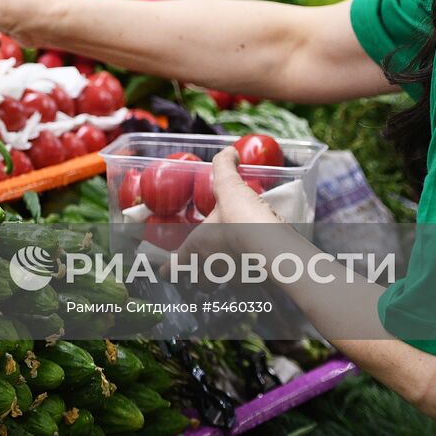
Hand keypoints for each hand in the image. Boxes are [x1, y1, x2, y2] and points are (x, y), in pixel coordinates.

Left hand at [163, 149, 281, 272]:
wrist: (271, 244)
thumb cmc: (240, 218)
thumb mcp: (228, 186)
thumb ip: (225, 167)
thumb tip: (228, 151)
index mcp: (196, 248)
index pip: (175, 266)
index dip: (169, 269)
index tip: (165, 271)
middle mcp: (211, 268)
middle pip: (199, 282)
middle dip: (201, 278)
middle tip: (207, 268)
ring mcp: (233, 279)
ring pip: (224, 284)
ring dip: (227, 276)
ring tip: (236, 263)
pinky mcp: (256, 283)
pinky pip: (249, 282)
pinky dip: (252, 275)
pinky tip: (260, 263)